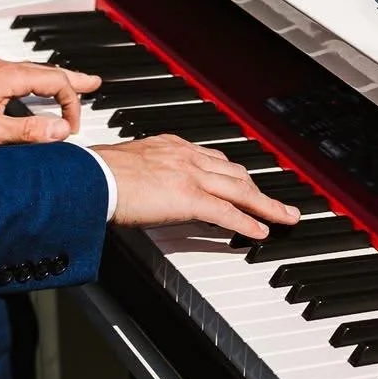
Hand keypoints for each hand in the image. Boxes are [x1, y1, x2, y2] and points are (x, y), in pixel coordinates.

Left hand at [0, 59, 99, 147]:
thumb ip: (28, 132)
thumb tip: (61, 131)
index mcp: (10, 77)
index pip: (56, 83)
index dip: (71, 105)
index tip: (71, 128)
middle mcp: (3, 67)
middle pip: (48, 70)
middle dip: (73, 79)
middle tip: (93, 83)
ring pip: (32, 70)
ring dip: (54, 78)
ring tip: (69, 86)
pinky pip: (17, 73)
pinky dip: (35, 80)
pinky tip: (30, 89)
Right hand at [92, 134, 301, 239]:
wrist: (93, 177)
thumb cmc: (100, 173)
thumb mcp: (132, 163)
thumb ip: (148, 170)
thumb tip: (147, 184)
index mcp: (174, 146)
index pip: (215, 160)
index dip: (235, 174)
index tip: (245, 181)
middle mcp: (188, 156)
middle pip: (235, 174)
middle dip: (259, 189)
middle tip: (277, 202)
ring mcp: (191, 176)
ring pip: (240, 190)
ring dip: (266, 205)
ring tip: (284, 217)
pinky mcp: (189, 197)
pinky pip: (227, 212)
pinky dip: (247, 223)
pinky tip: (261, 231)